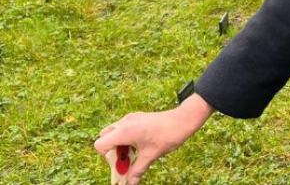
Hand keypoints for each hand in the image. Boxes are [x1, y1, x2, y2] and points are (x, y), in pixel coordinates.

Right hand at [94, 94, 214, 184]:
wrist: (183, 120)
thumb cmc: (168, 135)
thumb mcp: (151, 156)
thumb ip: (137, 170)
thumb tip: (130, 182)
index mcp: (125, 131)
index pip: (100, 144)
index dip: (106, 157)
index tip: (120, 162)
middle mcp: (125, 123)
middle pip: (104, 137)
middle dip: (111, 151)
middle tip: (125, 159)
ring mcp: (131, 118)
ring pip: (114, 132)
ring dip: (119, 145)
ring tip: (134, 153)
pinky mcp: (137, 117)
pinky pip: (124, 128)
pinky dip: (126, 138)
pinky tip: (140, 145)